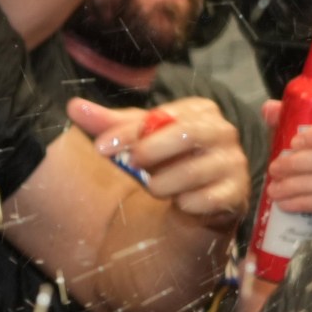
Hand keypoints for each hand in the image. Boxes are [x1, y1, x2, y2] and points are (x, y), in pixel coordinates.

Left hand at [72, 96, 249, 228]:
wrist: (196, 205)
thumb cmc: (167, 162)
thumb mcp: (138, 141)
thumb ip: (108, 125)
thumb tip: (73, 106)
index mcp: (201, 110)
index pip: (162, 115)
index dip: (127, 131)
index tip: (100, 148)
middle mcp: (223, 132)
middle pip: (186, 134)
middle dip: (150, 152)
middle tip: (132, 167)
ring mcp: (234, 163)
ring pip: (192, 172)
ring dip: (162, 184)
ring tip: (156, 187)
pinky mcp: (238, 195)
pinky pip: (206, 200)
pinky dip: (184, 204)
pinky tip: (181, 203)